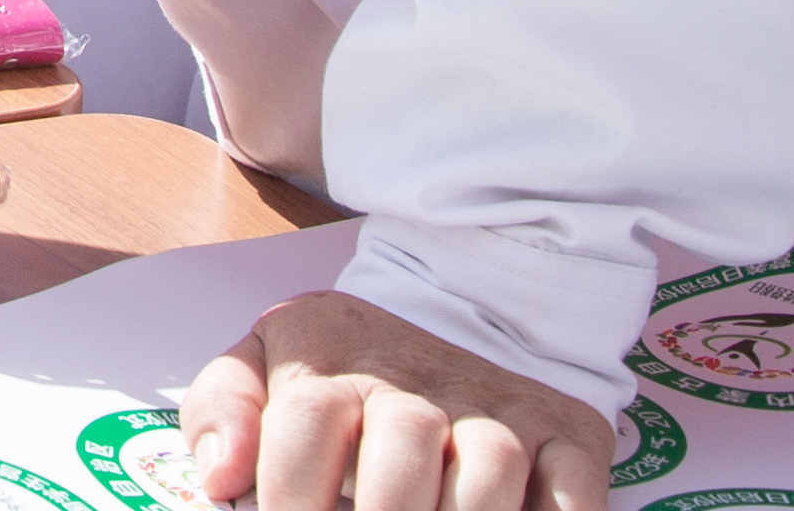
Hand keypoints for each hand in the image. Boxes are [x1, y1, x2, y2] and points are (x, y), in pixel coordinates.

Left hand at [173, 293, 610, 510]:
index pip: (308, 421)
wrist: (474, 301)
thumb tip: (220, 480)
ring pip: (489, 472)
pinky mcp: (569, 433)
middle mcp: (418, 377)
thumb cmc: (350, 361)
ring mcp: (499, 404)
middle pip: (402, 455)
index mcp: (332, 355)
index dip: (292, 493)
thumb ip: (225, 407)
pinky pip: (572, 493)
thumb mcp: (270, 356)